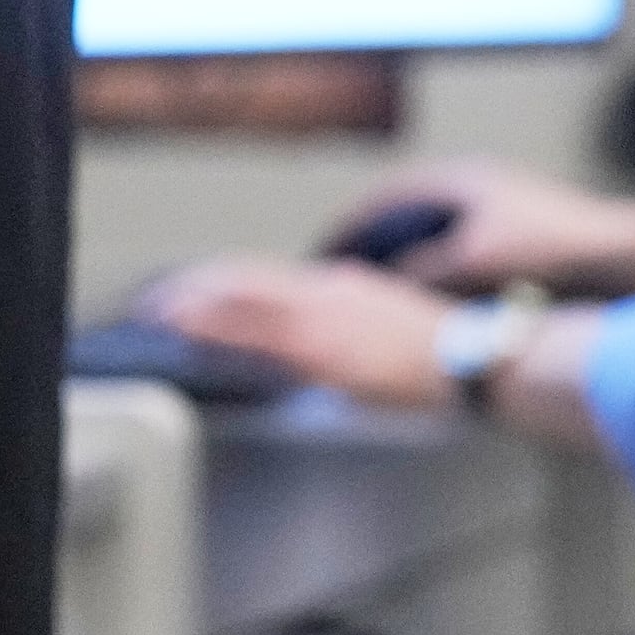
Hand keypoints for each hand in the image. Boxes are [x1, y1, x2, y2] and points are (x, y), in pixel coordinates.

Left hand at [146, 258, 453, 409]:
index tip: (196, 290)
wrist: (474, 357)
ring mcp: (323, 318)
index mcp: (344, 285)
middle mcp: (328, 291)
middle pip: (247, 279)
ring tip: (160, 313)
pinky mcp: (322, 350)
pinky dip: (216, 327)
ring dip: (196, 304)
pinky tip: (191, 330)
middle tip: (160, 301)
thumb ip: (347, 325)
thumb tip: (317, 347)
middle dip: (198, 288)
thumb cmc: (443, 352)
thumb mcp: (387, 325)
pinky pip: (255, 334)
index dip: (226, 281)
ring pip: (242, 299)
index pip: (270, 277)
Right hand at [329, 158, 634, 294]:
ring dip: (403, 263)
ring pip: (431, 237)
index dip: (349, 230)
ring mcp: (497, 209)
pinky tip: (427, 304)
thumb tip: (384, 285)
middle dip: (371, 247)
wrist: (617, 257)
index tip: (320, 258)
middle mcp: (475, 187)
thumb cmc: (549, 249)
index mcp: (460, 180)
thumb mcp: (470, 260)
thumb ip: (421, 270)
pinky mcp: (515, 237)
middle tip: (339, 280)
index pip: (385, 199)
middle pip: (405, 217)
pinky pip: (457, 253)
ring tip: (375, 297)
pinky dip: (434, 274)